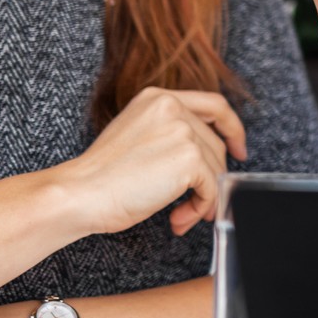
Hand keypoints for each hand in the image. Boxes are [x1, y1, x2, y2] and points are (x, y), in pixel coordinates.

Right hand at [49, 88, 246, 237]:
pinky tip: (178, 220)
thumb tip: (211, 157)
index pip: (214, 105)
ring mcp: (182, 130)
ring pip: (216, 168)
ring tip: (180, 217)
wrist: (79, 194)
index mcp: (158, 98)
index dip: (232, 128)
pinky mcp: (189, 158)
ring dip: (202, 198)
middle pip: (215, 145)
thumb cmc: (101, 177)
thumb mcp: (138, 137)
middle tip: (194, 206)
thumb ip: (170, 134)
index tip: (238, 149)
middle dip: (210, 179)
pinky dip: (201, 208)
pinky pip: (212, 188)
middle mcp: (172, 107)